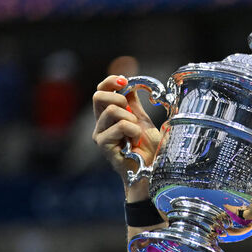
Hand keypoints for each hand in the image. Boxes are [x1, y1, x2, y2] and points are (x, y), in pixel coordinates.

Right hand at [91, 75, 161, 196]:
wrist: (153, 170)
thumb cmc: (149, 149)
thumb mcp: (143, 119)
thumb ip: (134, 102)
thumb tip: (129, 82)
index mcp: (108, 115)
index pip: (101, 90)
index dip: (110, 81)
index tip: (124, 80)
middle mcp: (100, 124)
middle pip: (98, 96)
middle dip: (119, 98)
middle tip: (132, 113)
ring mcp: (100, 135)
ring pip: (111, 110)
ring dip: (130, 119)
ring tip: (136, 134)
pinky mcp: (103, 145)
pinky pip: (119, 126)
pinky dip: (133, 131)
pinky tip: (134, 142)